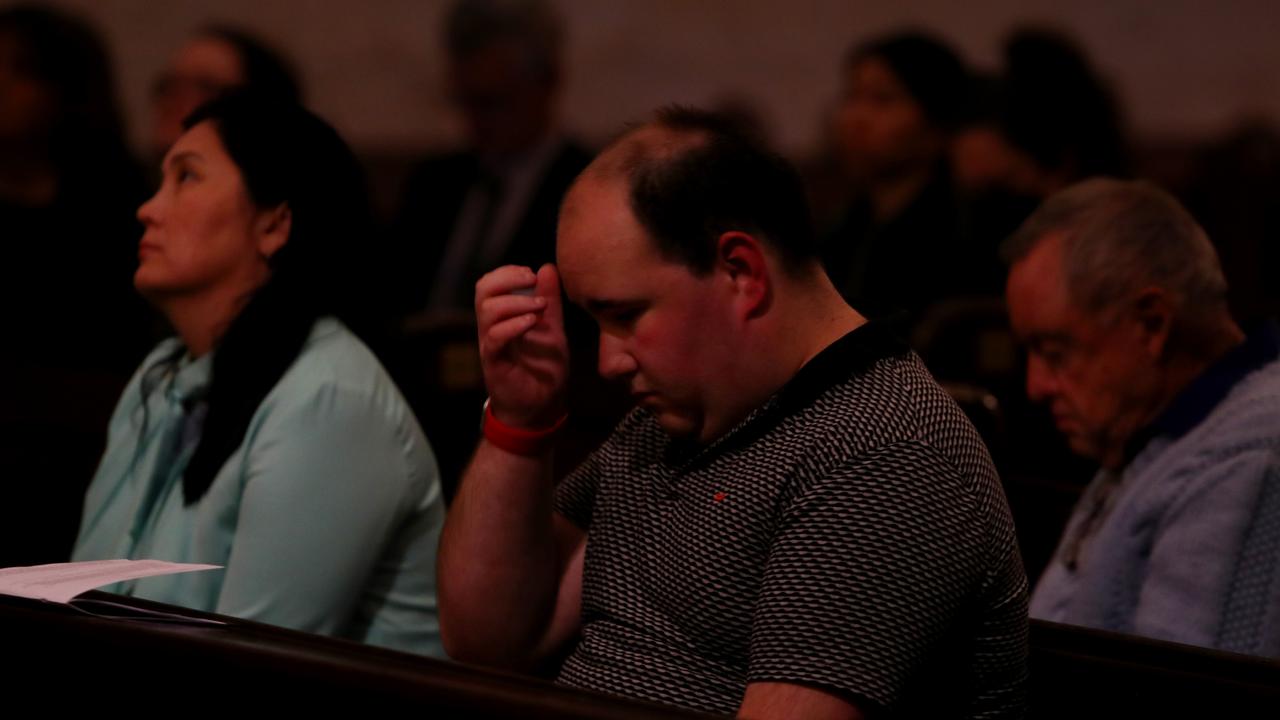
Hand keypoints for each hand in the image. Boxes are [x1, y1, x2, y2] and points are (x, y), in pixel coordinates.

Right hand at [475, 264, 569, 427]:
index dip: (507, 273)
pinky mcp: (495, 364)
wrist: (542, 407)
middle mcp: (492, 328)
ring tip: (539, 307)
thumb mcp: (552, 329)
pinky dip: (513, 325)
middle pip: (482, 291)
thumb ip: (550, 301)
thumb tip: (546, 268)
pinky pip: (495, 338)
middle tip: (532, 281)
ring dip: (515, 302)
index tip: (532, 274)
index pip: (490, 284)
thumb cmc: (543, 369)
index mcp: (502, 317)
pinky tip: (532, 323)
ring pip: (487, 311)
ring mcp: (491, 346)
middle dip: (507, 279)